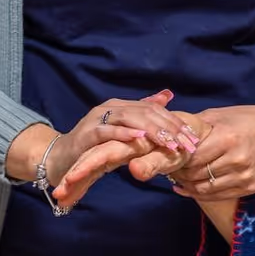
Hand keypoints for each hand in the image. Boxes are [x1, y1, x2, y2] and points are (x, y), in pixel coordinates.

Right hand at [42, 91, 201, 206]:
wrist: (62, 159)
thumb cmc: (95, 147)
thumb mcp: (124, 132)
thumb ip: (144, 116)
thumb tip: (167, 96)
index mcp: (122, 106)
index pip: (154, 109)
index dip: (175, 122)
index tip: (193, 137)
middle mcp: (111, 108)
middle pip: (146, 112)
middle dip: (169, 128)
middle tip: (187, 143)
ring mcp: (97, 119)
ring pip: (129, 118)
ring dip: (152, 131)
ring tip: (170, 142)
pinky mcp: (86, 134)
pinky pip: (106, 131)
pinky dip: (123, 134)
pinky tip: (139, 139)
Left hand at [164, 101, 254, 201]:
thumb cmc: (246, 120)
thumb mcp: (218, 115)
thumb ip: (195, 127)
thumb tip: (169, 136)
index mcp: (228, 138)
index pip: (193, 158)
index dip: (177, 160)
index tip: (169, 158)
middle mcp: (238, 160)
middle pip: (197, 175)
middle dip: (180, 174)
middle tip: (170, 169)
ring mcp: (245, 176)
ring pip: (205, 189)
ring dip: (188, 186)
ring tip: (179, 178)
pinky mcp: (250, 187)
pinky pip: (218, 196)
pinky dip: (201, 194)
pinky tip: (190, 187)